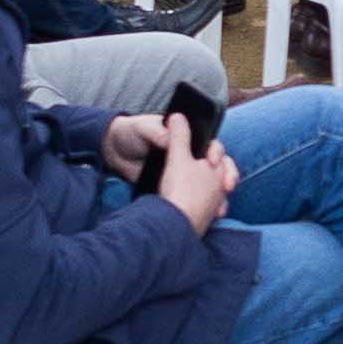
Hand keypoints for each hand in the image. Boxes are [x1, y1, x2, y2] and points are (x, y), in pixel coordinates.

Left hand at [103, 108, 236, 230]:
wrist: (114, 152)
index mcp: (186, 138)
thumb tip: (168, 139)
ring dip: (220, 196)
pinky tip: (210, 215)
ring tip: (220, 208)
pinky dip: (205, 207)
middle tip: (227, 186)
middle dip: (228, 175)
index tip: (212, 161)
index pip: (211, 145)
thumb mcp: (142, 128)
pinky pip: (196, 199)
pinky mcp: (175, 189)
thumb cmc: (131, 134)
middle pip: (218, 166)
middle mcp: (190, 155)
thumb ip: (156, 131)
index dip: (216, 153)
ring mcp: (184, 174)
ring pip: (212, 185)